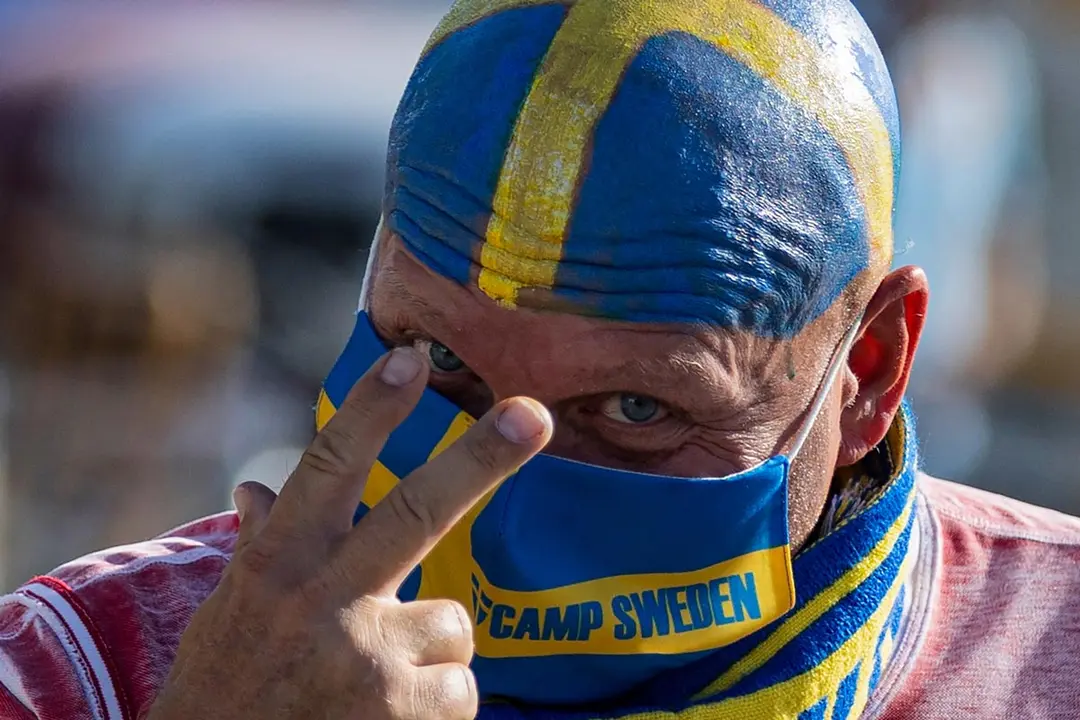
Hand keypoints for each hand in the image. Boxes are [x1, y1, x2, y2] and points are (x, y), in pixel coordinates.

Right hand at [146, 346, 552, 719]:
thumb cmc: (226, 689)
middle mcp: (324, 599)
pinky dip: (436, 704)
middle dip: (480, 458)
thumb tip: (258, 489)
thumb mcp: (232, 611)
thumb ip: (263, 547)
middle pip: (416, 511)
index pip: (326, 469)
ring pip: (454, 624)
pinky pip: (460, 688)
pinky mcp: (401, 712)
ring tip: (376, 684)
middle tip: (534, 412)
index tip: (407, 358)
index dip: (369, 412)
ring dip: (431, 650)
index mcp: (279, 564)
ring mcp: (367, 658)